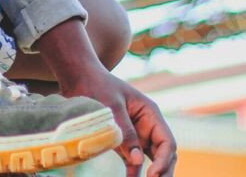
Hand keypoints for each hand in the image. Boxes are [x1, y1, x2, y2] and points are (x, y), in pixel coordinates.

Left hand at [37, 19, 175, 176]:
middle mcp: (147, 126)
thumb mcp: (113, 106)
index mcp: (150, 113)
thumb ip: (126, 132)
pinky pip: (133, 162)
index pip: (167, 142)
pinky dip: (134, 173)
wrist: (79, 78)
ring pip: (151, 161)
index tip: (153, 175)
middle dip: (162, 172)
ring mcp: (137, 135)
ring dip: (152, 175)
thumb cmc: (98, 86)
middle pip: (163, 154)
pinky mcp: (123, 142)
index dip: (164, 161)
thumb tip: (138, 161)